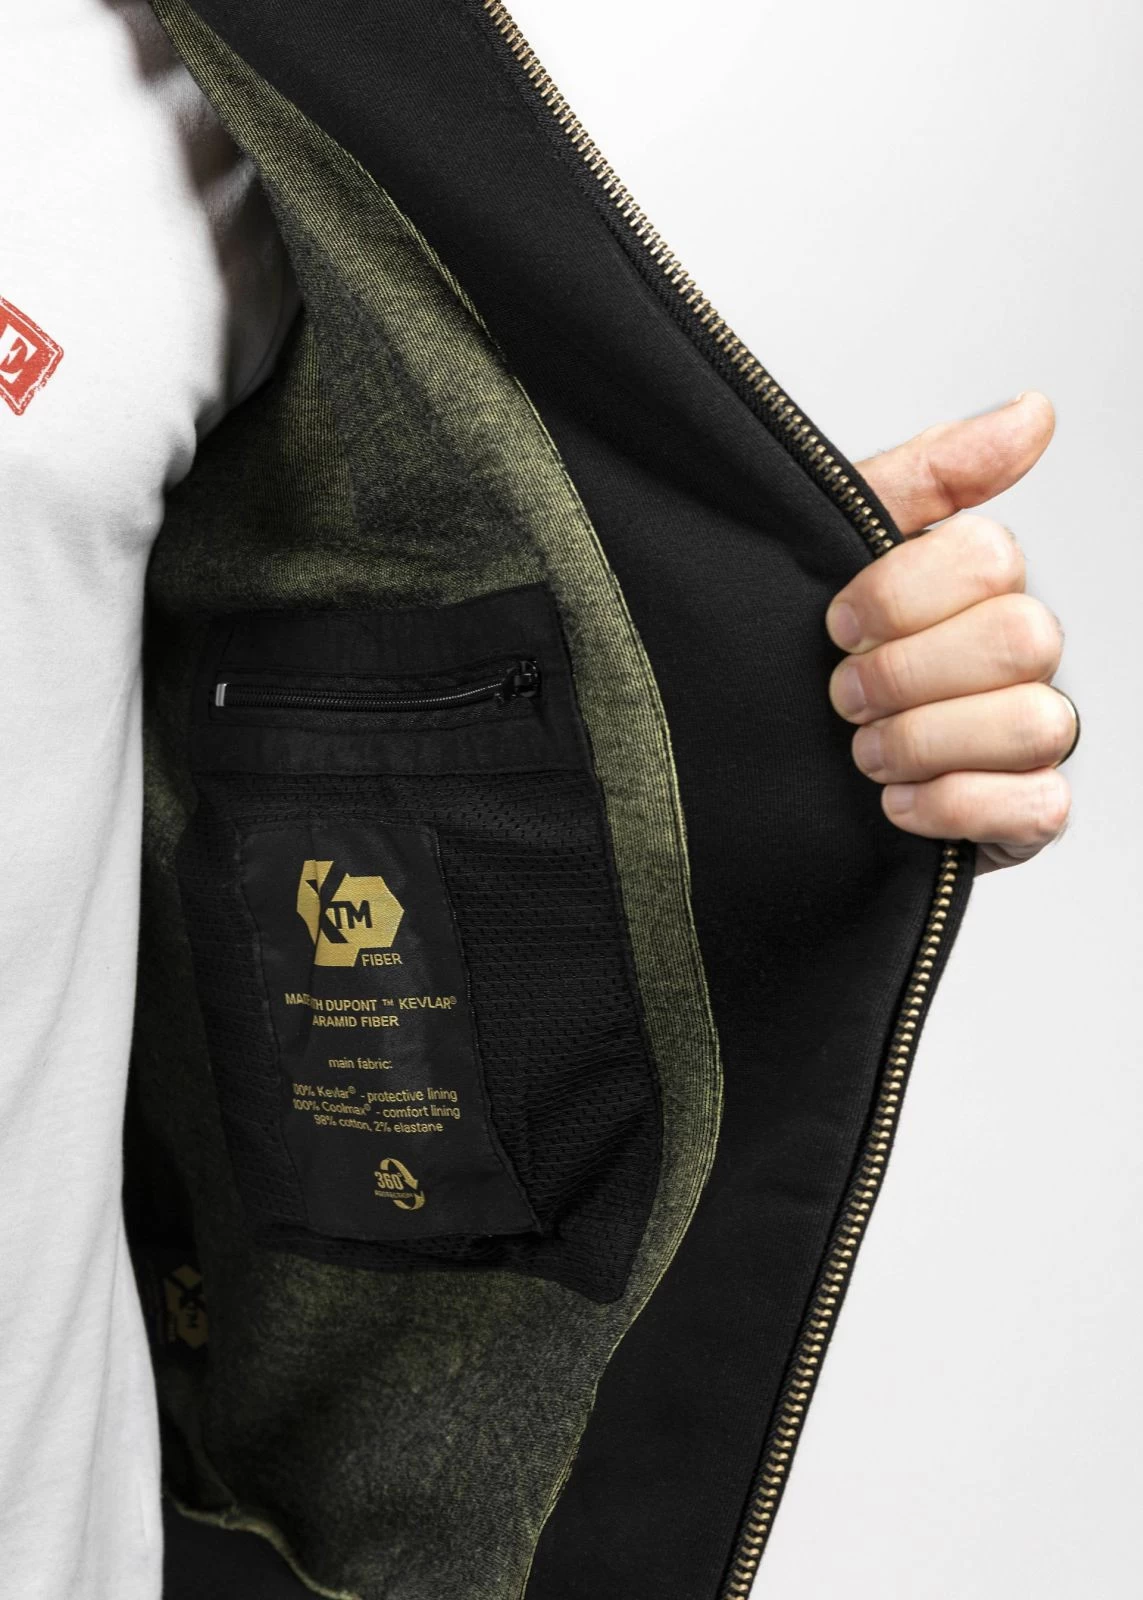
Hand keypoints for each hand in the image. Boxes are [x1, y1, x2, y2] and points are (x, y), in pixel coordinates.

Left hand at [826, 393, 1073, 872]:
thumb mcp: (842, 544)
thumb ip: (931, 473)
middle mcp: (1019, 655)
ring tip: (863, 753)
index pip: (989, 558)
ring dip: (926, 742)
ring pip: (1035, 723)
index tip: (836, 622)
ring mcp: (1030, 734)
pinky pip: (1039, 808)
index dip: (899, 594)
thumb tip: (1033, 411)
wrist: (765, 755)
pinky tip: (897, 803)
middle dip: (908, 672)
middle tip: (843, 694)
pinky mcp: (1027, 811)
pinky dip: (957, 807)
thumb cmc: (818, 647)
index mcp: (980, 585)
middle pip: (1021, 638)